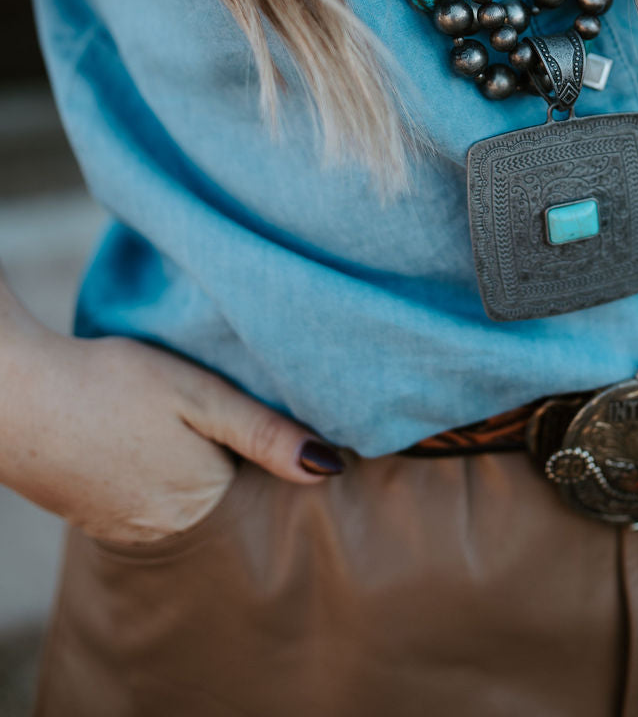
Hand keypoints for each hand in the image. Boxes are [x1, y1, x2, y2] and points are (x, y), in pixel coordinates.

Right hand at [0, 319, 344, 546]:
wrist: (18, 398)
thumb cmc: (112, 384)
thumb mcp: (200, 395)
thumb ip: (264, 432)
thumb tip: (330, 468)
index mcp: (204, 498)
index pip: (255, 476)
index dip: (253, 438)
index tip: (240, 405)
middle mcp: (168, 529)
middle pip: (219, 488)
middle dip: (220, 453)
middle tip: (196, 406)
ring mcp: (127, 530)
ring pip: (181, 495)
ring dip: (182, 462)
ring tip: (163, 419)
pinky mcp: (95, 519)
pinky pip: (143, 499)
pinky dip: (146, 471)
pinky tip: (133, 438)